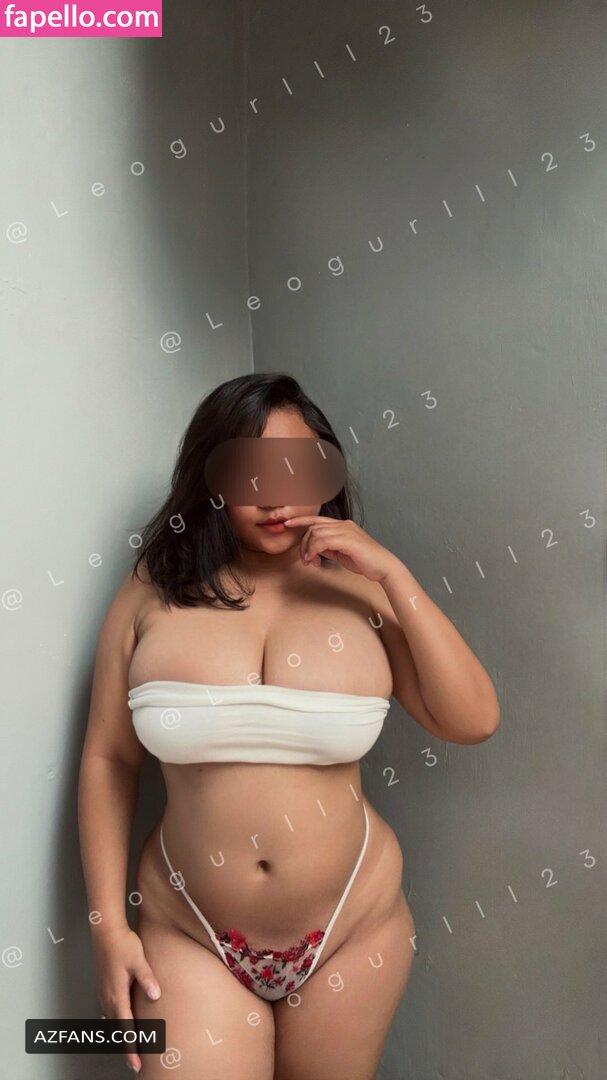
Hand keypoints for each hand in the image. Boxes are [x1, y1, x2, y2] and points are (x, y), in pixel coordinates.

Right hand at [93, 924, 160, 1073]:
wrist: (106, 931)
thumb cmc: (123, 944)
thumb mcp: (139, 960)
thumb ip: (147, 978)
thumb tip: (156, 995)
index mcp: (117, 994)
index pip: (125, 1027)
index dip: (131, 1046)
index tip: (135, 1063)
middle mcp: (108, 997)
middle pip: (117, 1029)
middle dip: (126, 1046)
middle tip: (136, 1063)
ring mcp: (104, 992)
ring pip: (112, 1021)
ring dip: (121, 1034)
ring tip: (131, 1046)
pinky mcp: (103, 986)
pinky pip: (109, 1010)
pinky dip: (116, 1021)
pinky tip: (121, 1022)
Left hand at [283, 515, 399, 581]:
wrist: (383, 567)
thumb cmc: (365, 561)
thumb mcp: (342, 553)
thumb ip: (328, 548)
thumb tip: (314, 549)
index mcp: (343, 525)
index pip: (317, 519)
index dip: (301, 520)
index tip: (287, 524)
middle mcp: (344, 524)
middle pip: (314, 528)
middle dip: (304, 543)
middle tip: (305, 560)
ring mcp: (346, 530)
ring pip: (316, 533)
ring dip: (308, 549)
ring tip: (309, 562)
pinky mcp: (348, 539)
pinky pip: (323, 541)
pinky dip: (314, 550)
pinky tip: (314, 560)